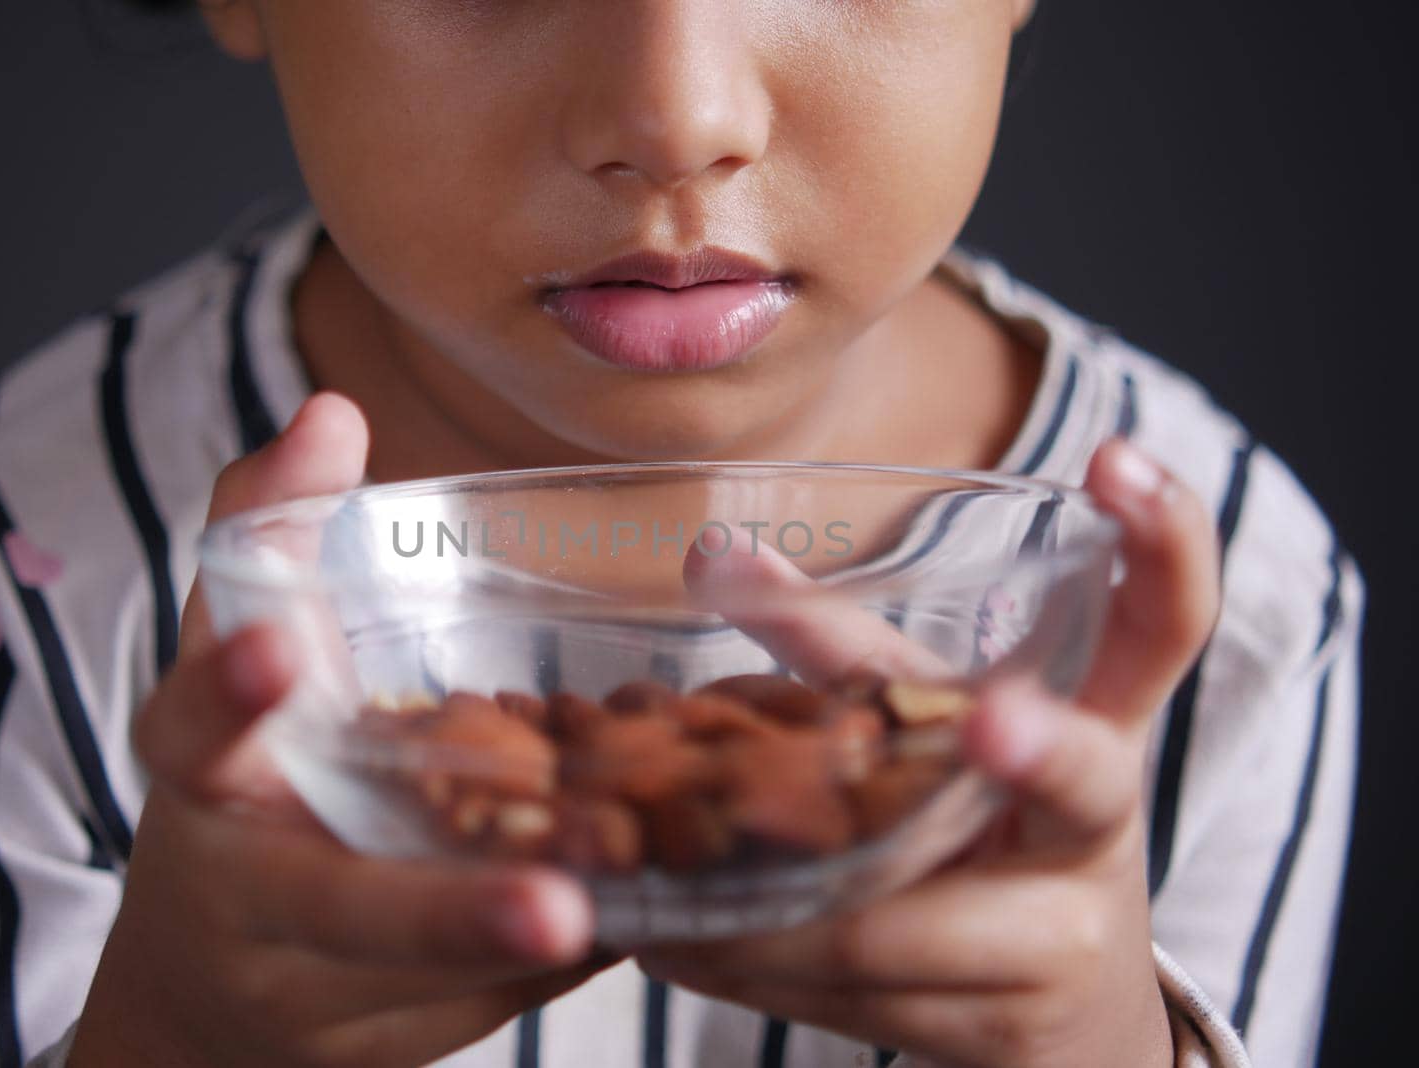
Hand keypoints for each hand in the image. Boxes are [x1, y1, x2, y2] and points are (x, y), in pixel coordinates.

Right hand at [71, 394, 603, 1067]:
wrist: (217, 970)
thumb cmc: (246, 771)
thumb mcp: (236, 648)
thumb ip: (271, 528)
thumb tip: (334, 411)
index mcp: (201, 775)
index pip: (185, 727)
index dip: (224, 688)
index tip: (278, 650)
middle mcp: (243, 888)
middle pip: (330, 911)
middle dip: (433, 912)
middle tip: (547, 903)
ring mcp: (307, 987)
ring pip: (428, 985)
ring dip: (526, 957)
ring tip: (631, 914)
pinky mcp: (377, 1043)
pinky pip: (482, 1008)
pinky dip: (558, 969)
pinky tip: (646, 919)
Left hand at [640, 439, 1218, 1067]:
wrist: (1062, 1006)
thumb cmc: (984, 821)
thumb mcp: (933, 721)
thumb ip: (841, 646)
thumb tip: (713, 555)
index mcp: (1100, 728)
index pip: (1165, 627)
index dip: (1164, 543)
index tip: (1117, 460)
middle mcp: (1097, 832)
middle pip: (1088, 780)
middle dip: (1034, 747)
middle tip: (992, 716)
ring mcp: (1056, 945)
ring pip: (915, 914)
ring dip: (783, 895)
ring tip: (668, 862)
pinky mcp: (992, 1033)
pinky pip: (855, 997)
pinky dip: (757, 964)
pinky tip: (672, 939)